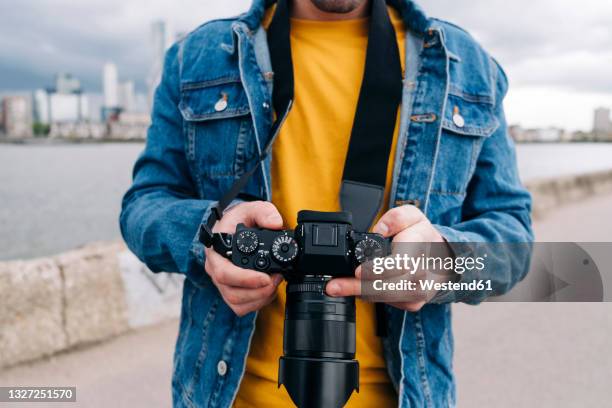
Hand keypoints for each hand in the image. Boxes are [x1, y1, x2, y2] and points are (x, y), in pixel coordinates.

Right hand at [204, 201, 283, 315]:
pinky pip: (241, 307)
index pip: (224, 272)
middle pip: (232, 293)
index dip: (246, 279)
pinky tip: (268, 290)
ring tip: (275, 282)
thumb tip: (276, 223)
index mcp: (216, 250)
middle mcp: (215, 269)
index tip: (266, 277)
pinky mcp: (230, 290)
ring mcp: (222, 282)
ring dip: (259, 298)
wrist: (231, 228)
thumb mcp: (250, 208)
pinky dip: (257, 302)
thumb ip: (264, 212)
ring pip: (236, 303)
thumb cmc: (238, 220)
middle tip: (276, 279)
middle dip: (258, 291)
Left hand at [326, 205, 446, 311]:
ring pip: (386, 298)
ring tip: (336, 288)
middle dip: (358, 287)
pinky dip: (369, 297)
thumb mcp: (412, 216)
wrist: (444, 260)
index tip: (358, 271)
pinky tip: (355, 290)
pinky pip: (388, 303)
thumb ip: (396, 217)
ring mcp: (419, 291)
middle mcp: (423, 273)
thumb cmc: (423, 237)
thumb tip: (379, 230)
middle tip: (333, 286)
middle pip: (389, 286)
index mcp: (421, 246)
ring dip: (359, 294)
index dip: (378, 270)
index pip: (401, 263)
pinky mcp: (413, 303)